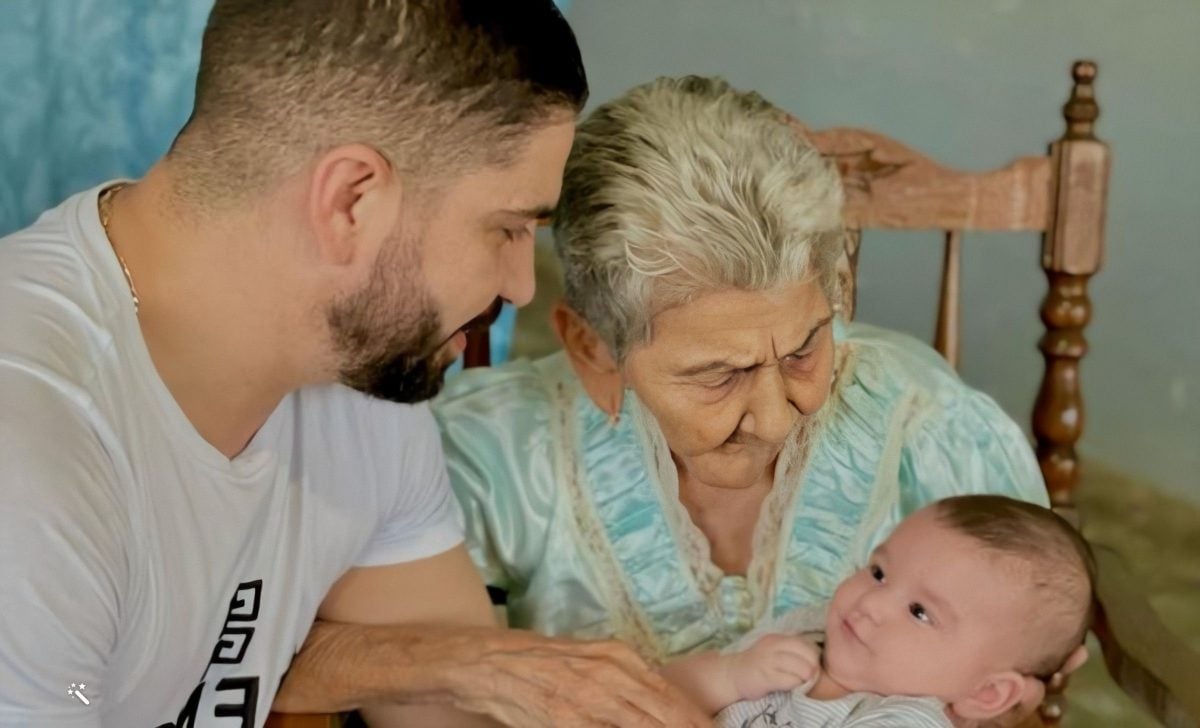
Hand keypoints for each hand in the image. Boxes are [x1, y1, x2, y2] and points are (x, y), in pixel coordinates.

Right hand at [441, 627, 712, 726]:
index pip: (672, 698)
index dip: (697, 723)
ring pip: (642, 724)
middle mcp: (611, 674)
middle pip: (666, 716)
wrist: (489, 663)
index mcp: (620, 658)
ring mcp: (590, 700)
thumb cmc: (542, 664)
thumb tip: (661, 705)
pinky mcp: (568, 720)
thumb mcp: (591, 660)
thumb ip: (626, 680)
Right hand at [726, 634, 820, 701]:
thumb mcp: (774, 651)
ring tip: (802, 682)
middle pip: (805, 653)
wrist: (733, 675)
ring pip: (800, 666)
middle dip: (812, 666)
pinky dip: (795, 685)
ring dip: (805, 677)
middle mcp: (772, 646)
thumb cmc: (759, 665)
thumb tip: (815, 661)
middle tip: (810, 676)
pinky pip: (789, 680)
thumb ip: (790, 652)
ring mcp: (767, 660)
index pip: (804, 643)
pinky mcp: (764, 677)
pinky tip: (791, 687)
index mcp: (777, 638)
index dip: (813, 655)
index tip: (812, 666)